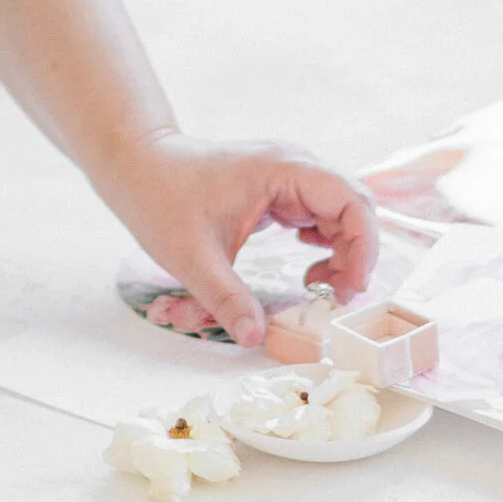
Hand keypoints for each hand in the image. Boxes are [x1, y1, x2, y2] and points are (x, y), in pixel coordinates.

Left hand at [97, 131, 377, 349]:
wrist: (139, 163)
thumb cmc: (162, 198)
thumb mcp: (192, 257)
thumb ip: (226, 299)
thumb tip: (255, 338)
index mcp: (282, 169)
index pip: (350, 199)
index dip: (363, 246)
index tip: (349, 290)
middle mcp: (293, 165)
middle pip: (352, 204)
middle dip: (356, 253)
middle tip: (336, 297)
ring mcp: (286, 174)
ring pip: (339, 210)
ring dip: (342, 249)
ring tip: (319, 286)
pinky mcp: (278, 188)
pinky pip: (319, 213)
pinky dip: (325, 242)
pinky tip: (308, 269)